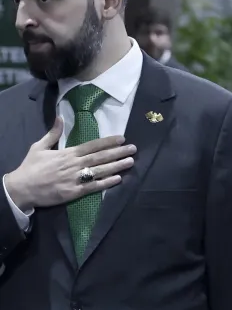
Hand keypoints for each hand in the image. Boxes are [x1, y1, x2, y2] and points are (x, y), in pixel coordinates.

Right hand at [4, 117, 135, 211]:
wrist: (21, 188)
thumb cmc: (31, 167)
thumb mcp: (39, 147)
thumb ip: (53, 133)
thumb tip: (60, 117)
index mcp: (67, 153)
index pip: (91, 146)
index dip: (108, 142)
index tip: (122, 138)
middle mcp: (74, 165)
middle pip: (100, 157)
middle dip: (118, 152)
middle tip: (133, 148)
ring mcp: (75, 179)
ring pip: (100, 171)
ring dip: (116, 166)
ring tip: (130, 161)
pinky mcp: (74, 192)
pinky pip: (93, 187)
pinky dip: (106, 183)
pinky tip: (118, 179)